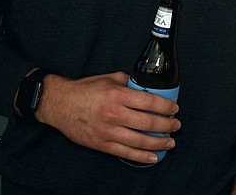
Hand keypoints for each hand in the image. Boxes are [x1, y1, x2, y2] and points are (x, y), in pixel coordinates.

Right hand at [36, 71, 180, 164]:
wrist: (59, 104)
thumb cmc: (86, 89)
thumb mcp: (110, 79)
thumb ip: (130, 83)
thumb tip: (148, 87)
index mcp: (117, 95)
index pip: (149, 101)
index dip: (166, 106)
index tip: (174, 108)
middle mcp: (113, 114)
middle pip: (148, 123)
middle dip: (167, 125)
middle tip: (176, 125)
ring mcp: (107, 131)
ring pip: (139, 141)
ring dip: (159, 143)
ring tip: (170, 142)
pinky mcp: (101, 144)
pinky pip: (125, 153)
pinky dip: (142, 156)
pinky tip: (154, 156)